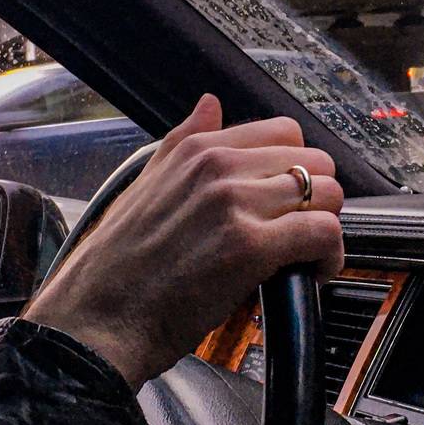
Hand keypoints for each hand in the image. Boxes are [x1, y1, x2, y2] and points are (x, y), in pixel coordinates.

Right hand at [25, 94, 343, 389]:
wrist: (94, 321)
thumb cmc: (118, 267)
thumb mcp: (147, 184)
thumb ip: (184, 140)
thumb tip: (210, 103)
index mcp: (196, 148)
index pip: (283, 133)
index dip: (295, 169)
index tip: (289, 199)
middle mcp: (217, 167)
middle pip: (314, 161)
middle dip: (317, 197)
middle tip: (300, 231)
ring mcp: (234, 204)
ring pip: (326, 193)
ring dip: (326, 227)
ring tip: (306, 255)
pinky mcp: (249, 247)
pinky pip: (323, 233)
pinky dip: (329, 256)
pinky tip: (313, 272)